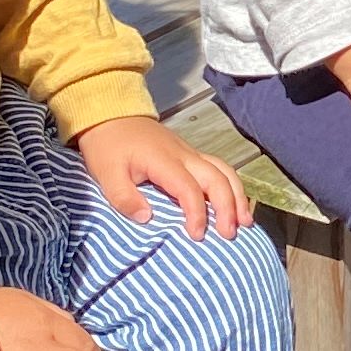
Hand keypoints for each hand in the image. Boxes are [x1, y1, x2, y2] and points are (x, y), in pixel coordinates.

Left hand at [69, 112, 245, 240]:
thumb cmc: (108, 146)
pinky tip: (235, 203)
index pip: (190, 189)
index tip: (197, 236)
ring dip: (238, 196)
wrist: (111, 114)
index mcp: (164, 161)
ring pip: (225, 171)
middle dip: (228, 206)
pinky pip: (220, 169)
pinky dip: (232, 187)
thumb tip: (147, 219)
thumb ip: (124, 197)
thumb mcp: (106, 173)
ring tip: (245, 221)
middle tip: (230, 234)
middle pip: (217, 178)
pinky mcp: (191, 154)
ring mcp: (191, 152)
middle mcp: (185, 155)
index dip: (197, 213)